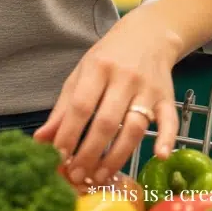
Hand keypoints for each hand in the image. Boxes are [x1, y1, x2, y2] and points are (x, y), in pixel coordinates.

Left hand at [34, 17, 180, 184]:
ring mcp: (148, 89)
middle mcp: (123, 77)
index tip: (59, 157)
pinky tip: (159, 157)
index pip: (81, 105)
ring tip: (101, 176)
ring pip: (134, 127)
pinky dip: (165, 139)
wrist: (148, 35)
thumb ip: (63, 108)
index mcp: (98, 67)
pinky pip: (170, 121)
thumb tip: (41, 139)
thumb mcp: (81, 73)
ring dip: (118, 156)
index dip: (69, 133)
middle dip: (90, 152)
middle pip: (106, 121)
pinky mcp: (168, 98)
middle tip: (77, 175)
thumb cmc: (109, 57)